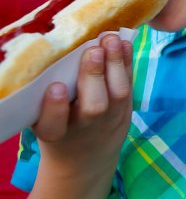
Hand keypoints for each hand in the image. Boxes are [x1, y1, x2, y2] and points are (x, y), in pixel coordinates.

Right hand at [32, 33, 133, 170]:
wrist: (84, 160)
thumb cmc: (58, 130)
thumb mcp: (43, 121)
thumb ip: (44, 99)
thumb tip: (50, 56)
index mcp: (54, 133)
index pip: (52, 124)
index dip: (55, 107)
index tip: (56, 87)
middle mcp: (84, 128)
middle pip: (93, 106)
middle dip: (94, 76)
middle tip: (93, 49)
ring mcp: (110, 121)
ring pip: (118, 95)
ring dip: (116, 64)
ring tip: (111, 38)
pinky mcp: (126, 112)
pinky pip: (130, 86)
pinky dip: (128, 64)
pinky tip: (124, 43)